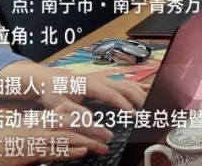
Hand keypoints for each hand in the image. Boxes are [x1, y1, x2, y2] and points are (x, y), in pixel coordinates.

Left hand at [0, 61, 147, 141]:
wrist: (47, 79)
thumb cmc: (52, 93)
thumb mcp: (59, 106)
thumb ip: (75, 113)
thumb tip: (91, 121)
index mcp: (90, 84)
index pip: (112, 95)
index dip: (123, 104)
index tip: (133, 114)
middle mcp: (100, 79)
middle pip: (125, 87)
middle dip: (139, 98)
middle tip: (149, 111)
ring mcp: (104, 79)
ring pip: (128, 84)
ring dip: (142, 92)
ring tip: (155, 101)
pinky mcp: (105, 82)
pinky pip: (125, 84)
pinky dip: (139, 88)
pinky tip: (149, 91)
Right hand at [0, 105, 115, 162]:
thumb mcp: (21, 129)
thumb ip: (40, 125)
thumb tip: (59, 121)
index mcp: (37, 120)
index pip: (66, 117)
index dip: (85, 120)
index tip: (100, 124)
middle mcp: (38, 126)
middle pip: (72, 125)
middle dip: (92, 130)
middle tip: (109, 136)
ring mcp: (34, 138)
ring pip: (67, 137)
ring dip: (87, 142)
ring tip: (103, 145)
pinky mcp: (29, 152)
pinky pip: (53, 151)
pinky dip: (69, 151)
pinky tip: (82, 152)